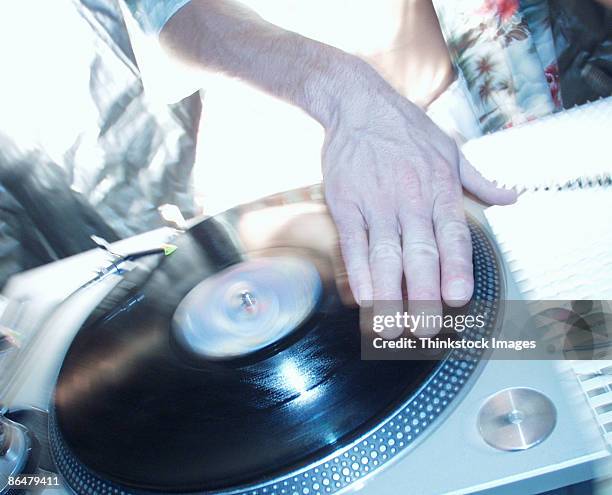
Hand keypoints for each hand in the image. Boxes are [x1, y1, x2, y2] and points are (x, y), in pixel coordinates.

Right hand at [322, 62, 515, 309]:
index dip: (456, 268)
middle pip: (419, 254)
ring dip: (389, 296)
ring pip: (384, 257)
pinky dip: (359, 274)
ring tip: (393, 328)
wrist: (358, 104)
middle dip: (423, 296)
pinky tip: (366, 300)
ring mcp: (375, 203)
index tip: (459, 298)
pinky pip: (353, 245)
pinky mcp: (345, 204)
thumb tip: (513, 198)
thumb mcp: (451, 149)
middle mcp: (409, 199)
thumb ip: (480, 181)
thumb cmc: (407, 129)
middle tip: (427, 328)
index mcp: (438, 188)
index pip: (451, 235)